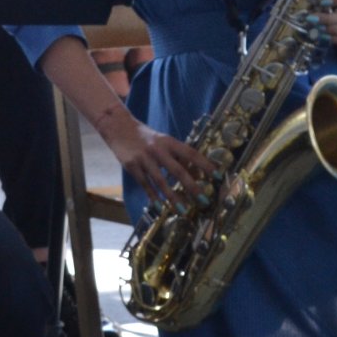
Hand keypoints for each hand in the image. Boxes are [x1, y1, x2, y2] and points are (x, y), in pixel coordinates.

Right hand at [97, 106, 215, 209]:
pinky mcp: (131, 165)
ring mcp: (143, 158)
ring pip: (160, 180)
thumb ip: (177, 156)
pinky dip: (153, 196)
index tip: (218, 176)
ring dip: (173, 197)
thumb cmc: (146, 137)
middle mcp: (157, 149)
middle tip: (203, 200)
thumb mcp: (163, 141)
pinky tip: (160, 206)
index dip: (205, 164)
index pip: (190, 153)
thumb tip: (197, 175)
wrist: (117, 127)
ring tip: (183, 210)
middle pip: (177, 170)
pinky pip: (145, 184)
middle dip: (191, 186)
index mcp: (168, 142)